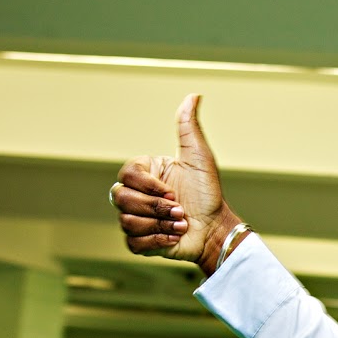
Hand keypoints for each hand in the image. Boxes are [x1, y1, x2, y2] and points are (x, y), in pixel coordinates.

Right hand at [111, 94, 242, 270]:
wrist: (216, 228)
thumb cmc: (208, 193)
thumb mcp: (199, 157)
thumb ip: (189, 128)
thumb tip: (193, 95)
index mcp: (144, 173)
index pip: (126, 174)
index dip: (149, 186)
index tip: (174, 191)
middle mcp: (135, 194)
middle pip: (120, 198)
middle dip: (156, 207)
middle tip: (180, 210)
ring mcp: (136, 217)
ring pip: (126, 220)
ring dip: (159, 225)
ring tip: (180, 223)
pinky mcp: (140, 241)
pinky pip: (132, 242)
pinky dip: (155, 241)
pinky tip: (173, 236)